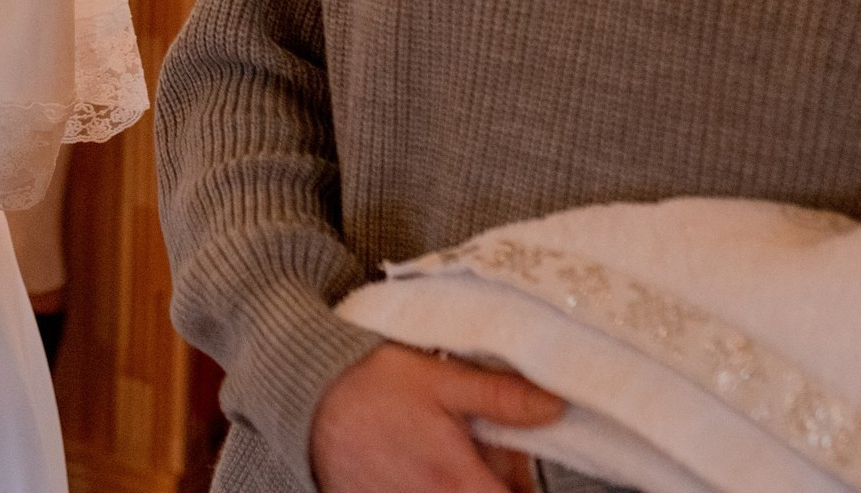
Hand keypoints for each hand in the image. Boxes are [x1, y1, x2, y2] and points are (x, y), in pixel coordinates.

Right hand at [311, 345, 564, 492]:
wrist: (303, 397)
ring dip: (469, 484)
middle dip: (500, 482)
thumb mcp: (438, 379)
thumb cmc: (368, 384)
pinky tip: (430, 462)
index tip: (523, 467)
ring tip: (453, 452)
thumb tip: (558, 407)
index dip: (526, 488)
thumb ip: (502, 397)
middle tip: (489, 448)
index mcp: (458, 484)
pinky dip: (441, 485)